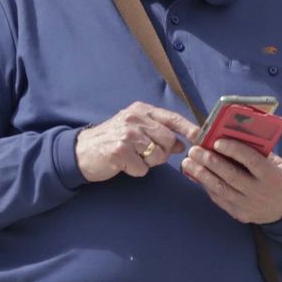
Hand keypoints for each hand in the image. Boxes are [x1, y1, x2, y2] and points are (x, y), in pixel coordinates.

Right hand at [74, 102, 197, 182]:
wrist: (80, 152)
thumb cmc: (110, 140)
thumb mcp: (134, 128)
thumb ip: (158, 132)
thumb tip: (183, 144)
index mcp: (140, 110)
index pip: (172, 118)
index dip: (190, 129)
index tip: (201, 138)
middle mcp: (134, 118)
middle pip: (169, 140)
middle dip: (164, 152)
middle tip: (147, 154)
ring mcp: (126, 134)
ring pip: (159, 155)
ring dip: (149, 162)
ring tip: (133, 157)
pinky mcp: (119, 151)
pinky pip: (143, 168)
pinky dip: (136, 171)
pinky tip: (124, 164)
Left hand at [181, 137, 281, 223]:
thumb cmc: (281, 178)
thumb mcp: (280, 164)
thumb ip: (260, 153)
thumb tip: (232, 135)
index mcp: (274, 177)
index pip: (252, 161)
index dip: (233, 150)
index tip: (216, 141)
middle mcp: (261, 193)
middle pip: (231, 176)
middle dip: (209, 161)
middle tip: (194, 150)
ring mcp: (249, 206)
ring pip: (220, 189)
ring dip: (201, 174)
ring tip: (188, 162)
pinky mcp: (239, 214)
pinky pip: (219, 199)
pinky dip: (206, 185)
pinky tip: (196, 174)